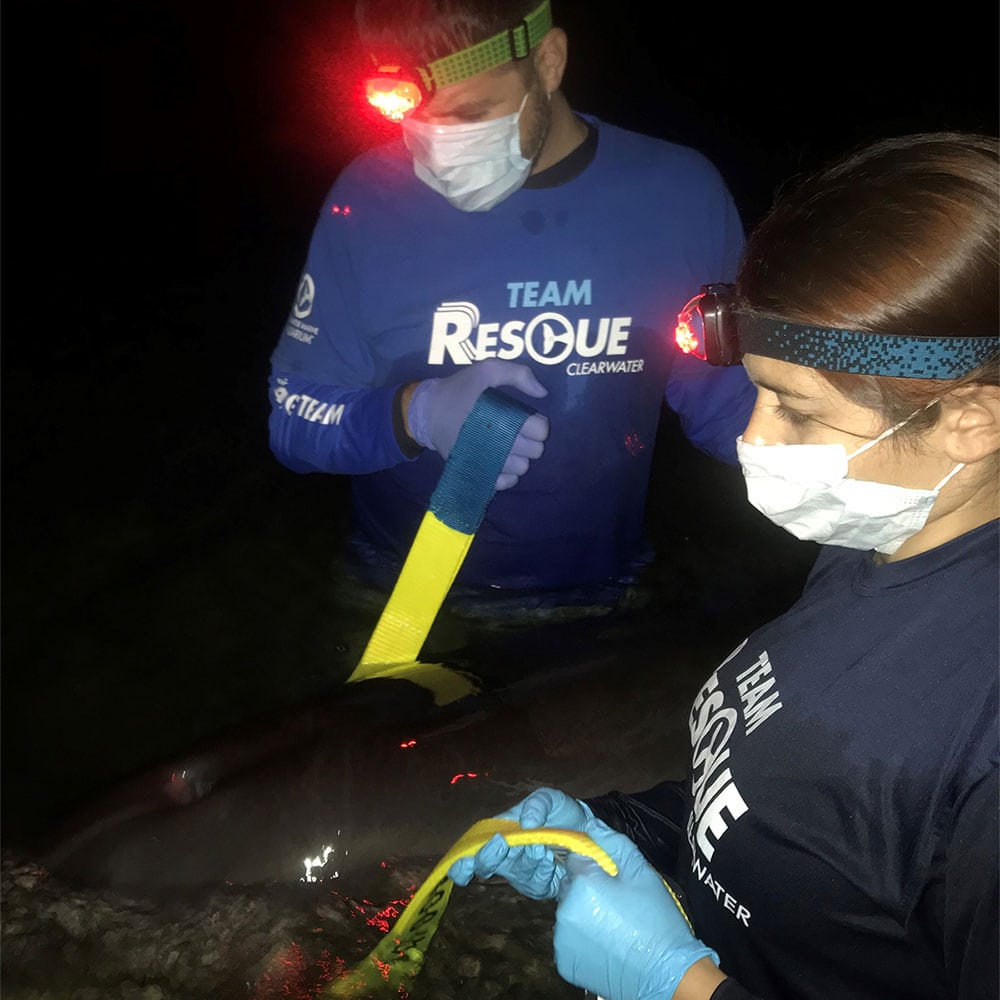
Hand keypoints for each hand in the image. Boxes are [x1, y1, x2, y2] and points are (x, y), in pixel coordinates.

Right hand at [406, 360, 548, 489]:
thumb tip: (542, 393)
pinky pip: (504, 483)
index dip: (538, 424)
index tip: (526, 419)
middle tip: (517, 431)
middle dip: (531, 441)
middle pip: (535, 452)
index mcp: (504, 418)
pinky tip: (501, 462)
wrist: (427, 412)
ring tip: (507, 445)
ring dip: (520, 457)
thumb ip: (518, 374)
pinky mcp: (476, 473)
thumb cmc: (459, 390)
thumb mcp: (487, 369)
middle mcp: (499, 444)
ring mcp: (488, 463)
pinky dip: (507, 475)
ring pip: (522, 468)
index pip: (540, 431)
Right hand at [447, 787, 592, 898]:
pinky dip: (543, 873)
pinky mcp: (537, 887)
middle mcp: (505, 854)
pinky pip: (535, 886)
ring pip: (514, 874)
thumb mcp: (551, 798)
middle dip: (494, 857)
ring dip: (528, 861)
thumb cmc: (561, 812)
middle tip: (507, 844)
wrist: (588, 832)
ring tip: (544, 848)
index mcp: (500, 831)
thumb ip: (538, 804)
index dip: (462, 861)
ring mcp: (520, 873)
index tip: (464, 864)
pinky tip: (553, 863)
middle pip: (486, 865)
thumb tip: (525, 822)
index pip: (473, 848)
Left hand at [554, 818, 719, 999]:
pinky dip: (582, 940)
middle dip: (588, 890)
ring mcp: (562, 939)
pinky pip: (569, 939)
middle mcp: (565, 910)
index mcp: (583, 885)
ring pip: (569, 913)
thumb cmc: (656, 921)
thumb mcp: (641, 873)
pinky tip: (605, 943)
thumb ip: (614, 844)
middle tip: (616, 904)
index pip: (576, 860)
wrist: (666, 974)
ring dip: (584, 914)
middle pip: (570, 887)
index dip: (595, 867)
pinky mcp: (565, 962)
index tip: (612, 879)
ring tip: (613, 925)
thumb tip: (592, 825)